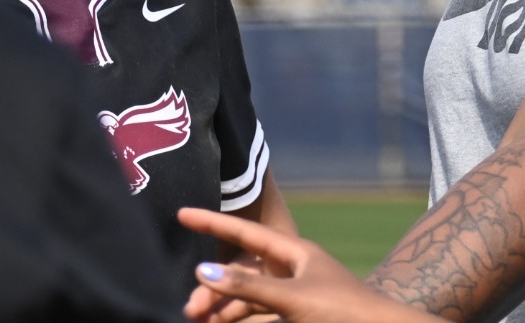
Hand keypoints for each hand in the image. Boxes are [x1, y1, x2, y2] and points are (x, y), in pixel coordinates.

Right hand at [177, 208, 441, 322]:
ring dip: (224, 309)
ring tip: (199, 321)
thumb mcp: (292, 298)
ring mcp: (294, 295)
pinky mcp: (296, 316)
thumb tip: (204, 271)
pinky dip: (240, 318)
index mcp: (295, 253)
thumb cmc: (342, 311)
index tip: (182, 213)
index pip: (246, 234)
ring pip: (248, 298)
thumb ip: (248, 287)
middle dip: (213, 288)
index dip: (213, 223)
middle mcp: (292, 270)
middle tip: (189, 309)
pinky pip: (259, 314)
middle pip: (242, 273)